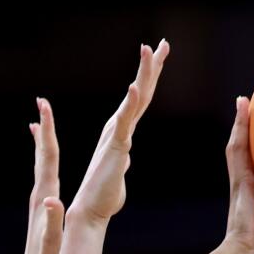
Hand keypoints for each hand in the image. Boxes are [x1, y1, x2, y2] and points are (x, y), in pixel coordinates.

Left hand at [16, 97, 63, 253]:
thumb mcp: (50, 246)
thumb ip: (51, 224)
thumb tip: (52, 201)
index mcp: (44, 199)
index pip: (48, 159)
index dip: (48, 132)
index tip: (45, 105)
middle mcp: (39, 197)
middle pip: (43, 157)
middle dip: (45, 130)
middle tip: (43, 103)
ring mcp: (39, 204)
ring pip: (42, 167)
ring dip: (43, 146)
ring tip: (41, 127)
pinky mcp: (41, 212)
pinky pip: (44, 181)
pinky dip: (45, 166)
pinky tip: (46, 164)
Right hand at [71, 40, 169, 226]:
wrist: (91, 210)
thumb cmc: (105, 194)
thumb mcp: (119, 171)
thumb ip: (123, 159)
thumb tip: (126, 156)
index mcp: (122, 131)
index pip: (140, 99)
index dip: (148, 78)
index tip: (158, 57)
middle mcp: (119, 127)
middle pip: (140, 91)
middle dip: (151, 66)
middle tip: (162, 43)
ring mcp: (117, 134)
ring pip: (135, 98)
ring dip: (142, 73)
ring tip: (149, 49)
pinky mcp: (116, 145)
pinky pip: (125, 121)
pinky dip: (130, 103)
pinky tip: (135, 87)